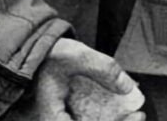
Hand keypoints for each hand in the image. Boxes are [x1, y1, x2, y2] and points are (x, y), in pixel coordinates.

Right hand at [8, 37, 144, 120]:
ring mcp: (62, 120)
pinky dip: (103, 116)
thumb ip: (102, 68)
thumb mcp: (74, 56)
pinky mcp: (66, 117)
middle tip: (138, 116)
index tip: (137, 117)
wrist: (28, 52)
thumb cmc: (46, 55)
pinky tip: (119, 107)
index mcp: (53, 120)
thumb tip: (128, 86)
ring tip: (133, 113)